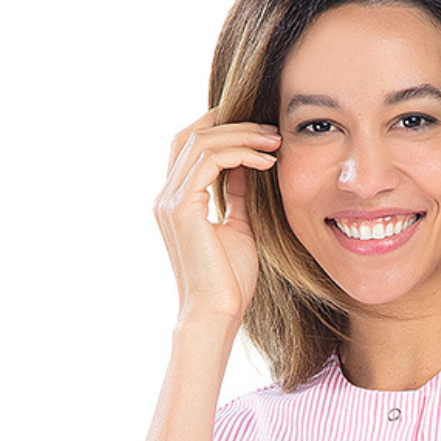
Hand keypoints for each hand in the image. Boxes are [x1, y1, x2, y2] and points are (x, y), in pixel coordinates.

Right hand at [154, 109, 279, 325]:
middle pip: (191, 135)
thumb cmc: (228, 283)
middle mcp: (166, 197)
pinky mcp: (181, 207)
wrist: (216, 314)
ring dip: (241, 136)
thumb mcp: (238, 229)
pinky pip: (210, 160)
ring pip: (201, 142)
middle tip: (272, 131)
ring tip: (274, 142)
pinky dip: (240, 153)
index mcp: (176, 201)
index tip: (260, 133)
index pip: (191, 147)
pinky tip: (266, 162)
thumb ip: (237, 196)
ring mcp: (170, 200)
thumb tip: (247, 166)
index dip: (222, 130)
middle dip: (233, 125)